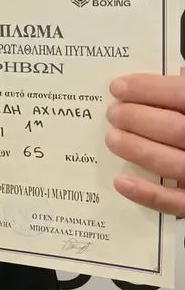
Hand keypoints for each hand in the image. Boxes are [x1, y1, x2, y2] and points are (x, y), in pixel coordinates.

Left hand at [106, 72, 184, 215]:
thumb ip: (183, 93)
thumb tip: (151, 87)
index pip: (181, 95)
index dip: (148, 89)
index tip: (118, 87)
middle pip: (174, 129)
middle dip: (137, 118)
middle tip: (113, 113)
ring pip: (171, 163)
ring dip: (137, 150)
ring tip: (112, 138)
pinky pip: (175, 202)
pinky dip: (146, 193)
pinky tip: (120, 181)